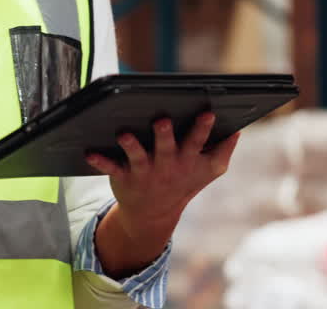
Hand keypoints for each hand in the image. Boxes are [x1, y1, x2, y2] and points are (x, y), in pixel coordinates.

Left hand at [85, 113, 238, 276]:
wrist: (153, 214)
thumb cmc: (183, 181)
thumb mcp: (208, 170)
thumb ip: (223, 151)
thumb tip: (238, 130)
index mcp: (187, 159)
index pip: (197, 142)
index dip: (203, 128)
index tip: (208, 112)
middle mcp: (166, 165)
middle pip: (166, 147)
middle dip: (165, 135)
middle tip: (162, 120)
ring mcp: (145, 171)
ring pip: (138, 156)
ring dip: (131, 145)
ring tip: (123, 134)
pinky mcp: (124, 176)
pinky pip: (111, 168)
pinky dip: (100, 161)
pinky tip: (89, 152)